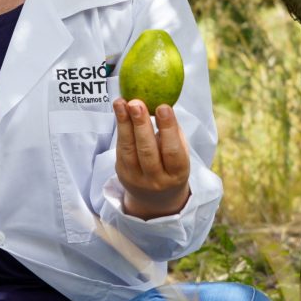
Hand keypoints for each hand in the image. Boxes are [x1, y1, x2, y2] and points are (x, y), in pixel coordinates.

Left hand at [113, 98, 190, 219]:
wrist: (156, 197)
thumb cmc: (171, 165)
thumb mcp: (180, 153)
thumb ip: (172, 133)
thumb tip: (160, 104)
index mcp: (177, 174)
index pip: (173, 151)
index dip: (168, 129)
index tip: (163, 107)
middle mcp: (156, 180)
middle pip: (147, 151)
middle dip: (141, 125)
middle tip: (136, 103)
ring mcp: (136, 178)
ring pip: (128, 149)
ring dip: (123, 123)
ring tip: (121, 102)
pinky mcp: (122, 173)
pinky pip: (121, 148)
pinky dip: (120, 128)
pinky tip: (119, 110)